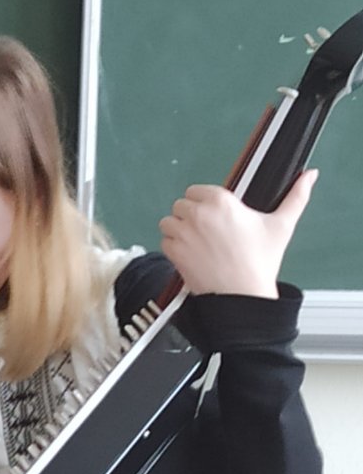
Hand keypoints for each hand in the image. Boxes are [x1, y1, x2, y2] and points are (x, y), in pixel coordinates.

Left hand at [158, 169, 316, 296]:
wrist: (242, 296)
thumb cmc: (259, 264)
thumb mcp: (282, 225)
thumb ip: (296, 197)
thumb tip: (309, 176)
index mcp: (221, 201)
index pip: (196, 190)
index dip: (203, 203)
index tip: (212, 215)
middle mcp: (199, 214)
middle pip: (180, 204)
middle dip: (190, 215)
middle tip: (205, 231)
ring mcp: (184, 234)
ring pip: (168, 222)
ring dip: (177, 230)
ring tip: (195, 242)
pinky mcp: (175, 253)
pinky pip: (164, 241)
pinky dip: (172, 246)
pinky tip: (188, 254)